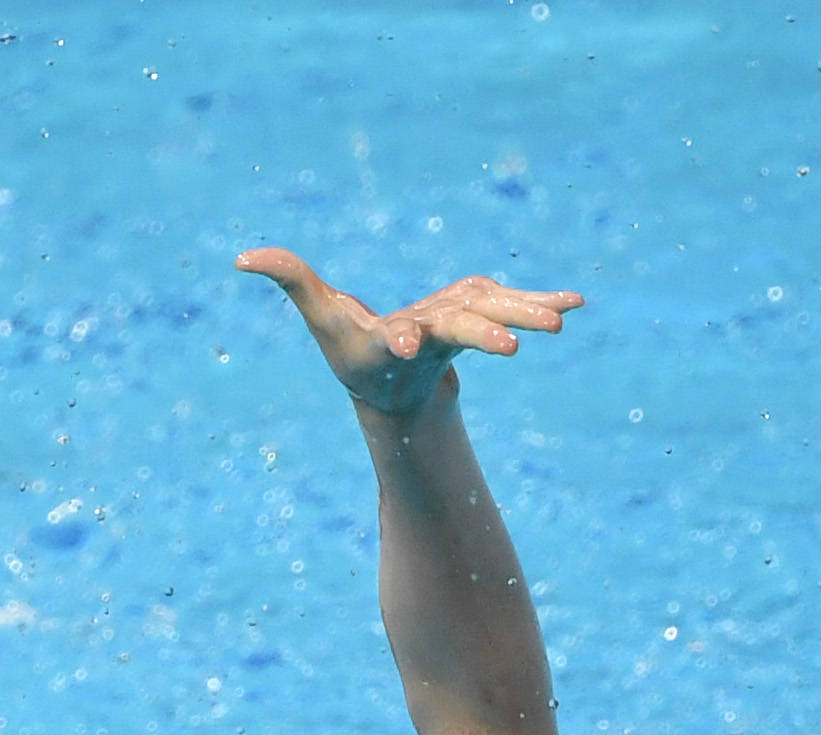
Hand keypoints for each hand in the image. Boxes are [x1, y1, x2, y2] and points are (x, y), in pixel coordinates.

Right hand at [237, 248, 581, 414]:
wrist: (400, 390)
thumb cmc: (354, 352)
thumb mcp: (322, 319)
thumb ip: (291, 281)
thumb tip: (242, 258)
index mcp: (396, 342)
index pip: (400, 337)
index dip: (406, 338)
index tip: (408, 344)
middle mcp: (435, 337)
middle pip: (460, 332)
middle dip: (483, 336)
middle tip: (513, 348)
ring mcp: (464, 327)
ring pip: (496, 316)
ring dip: (528, 316)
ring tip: (561, 322)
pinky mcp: (485, 315)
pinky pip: (518, 307)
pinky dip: (544, 301)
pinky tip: (578, 300)